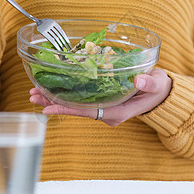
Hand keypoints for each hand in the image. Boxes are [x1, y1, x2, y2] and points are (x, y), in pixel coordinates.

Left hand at [29, 69, 171, 125]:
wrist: (160, 93)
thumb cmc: (158, 88)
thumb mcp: (156, 84)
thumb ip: (149, 83)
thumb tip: (139, 79)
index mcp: (118, 112)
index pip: (88, 112)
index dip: (68, 110)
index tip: (48, 108)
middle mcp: (107, 113)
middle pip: (76, 110)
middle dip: (54, 104)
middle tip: (33, 96)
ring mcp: (103, 108)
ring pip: (75, 106)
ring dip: (55, 99)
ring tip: (35, 93)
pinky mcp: (102, 102)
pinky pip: (80, 100)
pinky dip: (65, 94)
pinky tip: (52, 88)